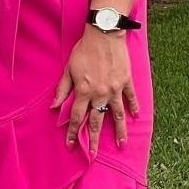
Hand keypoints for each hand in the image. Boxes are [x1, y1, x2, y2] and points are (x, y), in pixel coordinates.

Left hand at [52, 26, 138, 155]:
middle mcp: (100, 94)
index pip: (77, 117)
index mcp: (84, 91)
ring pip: (117, 114)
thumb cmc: (84, 50)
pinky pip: (130, 98)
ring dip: (119, 131)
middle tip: (94, 155)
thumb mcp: (68, 69)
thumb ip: (62, 89)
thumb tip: (54, 107)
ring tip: (122, 144)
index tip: (71, 145)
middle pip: (96, 121)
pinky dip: (133, 107)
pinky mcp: (125, 81)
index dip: (73, 133)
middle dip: (94, 139)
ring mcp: (114, 89)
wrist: (104, 34)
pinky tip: (134, 117)